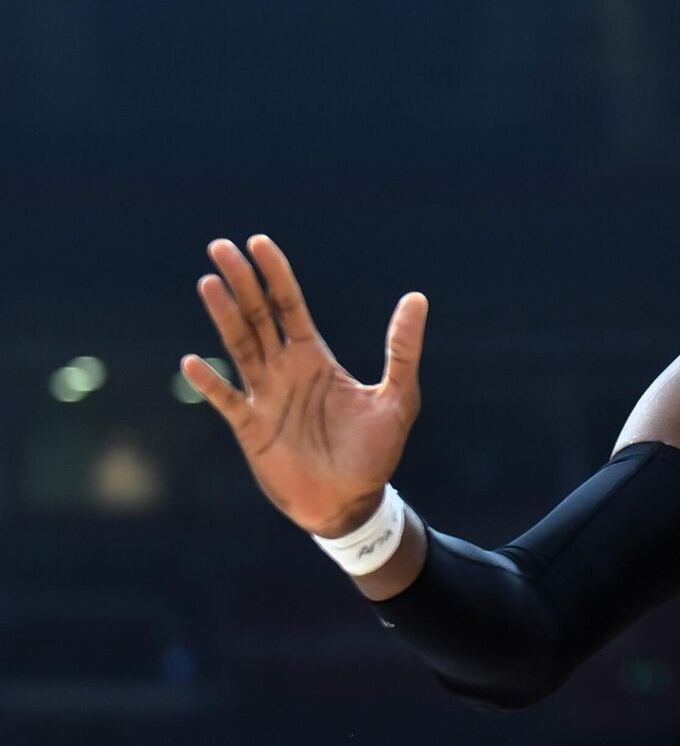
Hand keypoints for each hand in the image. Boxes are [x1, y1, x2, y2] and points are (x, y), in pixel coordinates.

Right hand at [183, 235, 427, 536]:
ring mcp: (264, 397)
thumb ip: (402, 350)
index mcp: (315, 359)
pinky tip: (195, 361)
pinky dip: (211, 383)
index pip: (289, 306)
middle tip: (221, 246)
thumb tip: (417, 297)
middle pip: (258, 317)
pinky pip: (226, 400)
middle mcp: (285, 371)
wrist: (352, 503)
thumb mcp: (398, 398)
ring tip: (209, 283)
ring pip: (239, 347)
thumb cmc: (375, 452)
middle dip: (242, 283)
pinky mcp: (251, 429)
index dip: (275, 275)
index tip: (258, 242)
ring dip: (223, 316)